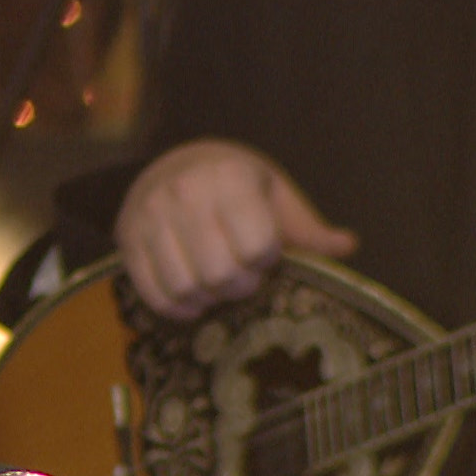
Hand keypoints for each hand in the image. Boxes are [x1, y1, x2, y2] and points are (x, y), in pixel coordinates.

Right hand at [114, 139, 356, 320]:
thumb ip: (307, 228)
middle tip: (243, 280)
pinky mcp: (128, 240)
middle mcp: (185, 193)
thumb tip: (346, 246)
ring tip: (217, 288)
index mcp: (230, 178)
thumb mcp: (275, 196)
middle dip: (238, 286)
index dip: (267, 262)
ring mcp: (151, 217)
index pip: (257, 245)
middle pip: (219, 272)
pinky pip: (153, 293)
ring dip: (207, 300)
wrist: (175, 167)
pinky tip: (193, 300)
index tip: (266, 256)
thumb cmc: (237, 187)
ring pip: (184, 287)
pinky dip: (177, 308)